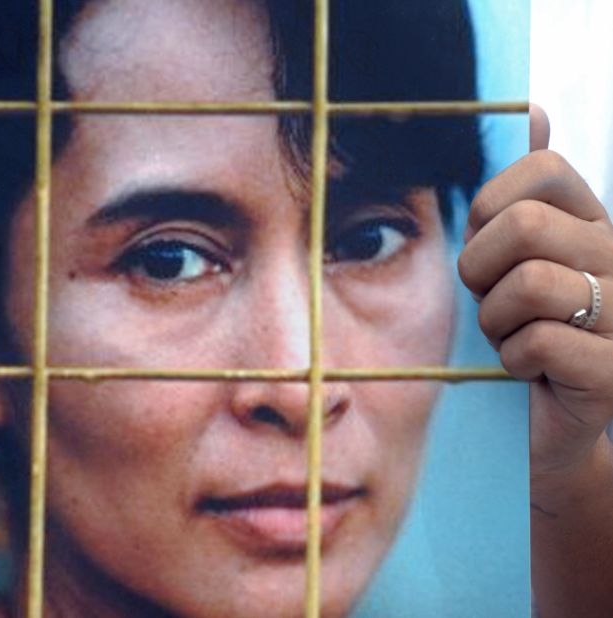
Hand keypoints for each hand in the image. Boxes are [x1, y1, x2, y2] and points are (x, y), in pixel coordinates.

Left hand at [459, 105, 612, 504]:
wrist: (546, 424)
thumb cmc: (521, 331)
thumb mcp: (510, 257)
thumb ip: (522, 191)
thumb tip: (533, 109)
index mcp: (594, 223)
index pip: (542, 171)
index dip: (488, 206)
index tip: (483, 243)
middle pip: (524, 228)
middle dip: (480, 269)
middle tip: (489, 298)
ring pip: (529, 285)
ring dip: (495, 320)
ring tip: (509, 336)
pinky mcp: (612, 372)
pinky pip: (538, 342)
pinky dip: (513, 359)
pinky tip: (527, 370)